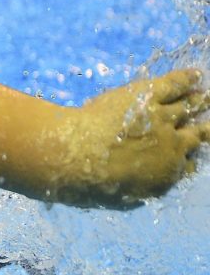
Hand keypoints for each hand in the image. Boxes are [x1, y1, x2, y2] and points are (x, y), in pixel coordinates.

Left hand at [57, 69, 209, 207]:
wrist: (77, 156)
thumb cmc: (90, 183)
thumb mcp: (121, 199)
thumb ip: (138, 191)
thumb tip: (140, 190)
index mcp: (166, 174)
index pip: (188, 164)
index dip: (189, 156)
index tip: (190, 152)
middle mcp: (173, 146)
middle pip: (196, 134)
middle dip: (204, 129)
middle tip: (208, 126)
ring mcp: (163, 118)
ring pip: (189, 106)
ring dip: (200, 101)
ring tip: (207, 96)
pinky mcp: (149, 95)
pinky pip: (175, 84)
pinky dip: (187, 79)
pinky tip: (197, 75)